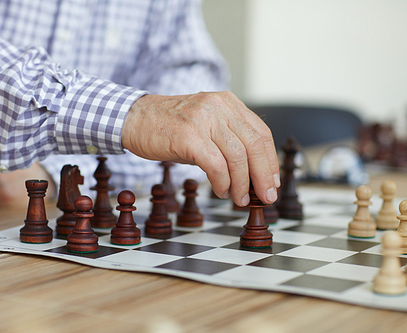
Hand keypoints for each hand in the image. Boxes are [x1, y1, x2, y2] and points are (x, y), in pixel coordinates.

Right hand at [122, 92, 279, 205]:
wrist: (133, 118)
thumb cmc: (169, 127)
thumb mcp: (205, 126)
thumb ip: (228, 142)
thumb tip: (251, 175)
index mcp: (227, 103)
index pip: (261, 133)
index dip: (270, 161)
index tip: (272, 182)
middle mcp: (219, 107)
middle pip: (254, 145)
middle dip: (263, 176)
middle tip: (266, 196)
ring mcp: (203, 119)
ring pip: (237, 156)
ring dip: (242, 184)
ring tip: (239, 199)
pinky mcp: (188, 135)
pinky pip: (215, 164)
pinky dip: (223, 182)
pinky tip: (222, 191)